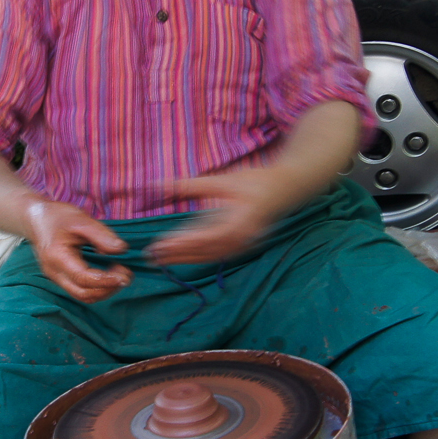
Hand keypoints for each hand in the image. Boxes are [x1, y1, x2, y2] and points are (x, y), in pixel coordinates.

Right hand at [23, 199, 131, 302]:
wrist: (36, 219)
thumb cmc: (57, 216)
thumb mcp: (81, 219)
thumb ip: (101, 235)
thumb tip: (121, 250)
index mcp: (57, 257)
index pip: (83, 278)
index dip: (106, 280)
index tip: (124, 274)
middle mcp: (54, 272)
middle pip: (83, 293)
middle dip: (108, 289)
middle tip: (127, 275)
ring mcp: (56, 277)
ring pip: (83, 295)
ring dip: (104, 290)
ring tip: (120, 275)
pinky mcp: (61, 278)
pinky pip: (80, 290)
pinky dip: (97, 287)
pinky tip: (109, 275)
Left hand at [146, 168, 289, 264]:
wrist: (286, 189)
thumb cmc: (256, 181)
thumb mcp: (223, 180)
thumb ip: (191, 185)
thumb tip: (159, 183)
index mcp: (240, 222)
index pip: (207, 237)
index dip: (183, 243)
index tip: (161, 244)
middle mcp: (242, 238)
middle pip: (206, 251)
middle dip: (178, 254)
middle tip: (151, 256)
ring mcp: (243, 245)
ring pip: (209, 256)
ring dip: (185, 258)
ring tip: (160, 258)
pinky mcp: (242, 246)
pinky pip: (216, 254)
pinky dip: (197, 256)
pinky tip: (181, 255)